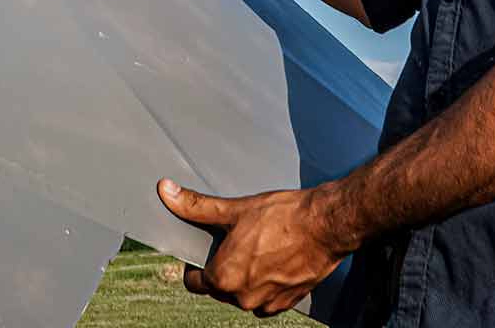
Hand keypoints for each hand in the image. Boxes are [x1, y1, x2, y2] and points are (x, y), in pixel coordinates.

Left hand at [160, 178, 356, 316]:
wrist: (328, 224)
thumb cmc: (285, 216)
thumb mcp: (235, 208)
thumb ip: (196, 206)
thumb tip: (166, 192)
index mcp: (224, 278)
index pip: (194, 281)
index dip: (198, 263)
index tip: (210, 249)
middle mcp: (243, 297)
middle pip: (220, 288)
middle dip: (225, 268)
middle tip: (240, 242)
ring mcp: (267, 303)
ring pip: (245, 294)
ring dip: (247, 277)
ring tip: (262, 249)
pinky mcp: (289, 302)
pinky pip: (268, 298)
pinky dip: (268, 283)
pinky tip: (278, 260)